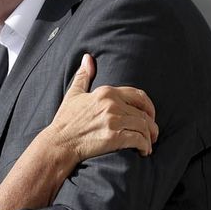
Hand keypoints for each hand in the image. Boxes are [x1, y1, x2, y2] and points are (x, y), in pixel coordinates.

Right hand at [0, 54, 157, 209]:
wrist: (59, 143)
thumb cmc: (66, 121)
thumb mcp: (74, 94)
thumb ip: (83, 76)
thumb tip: (88, 58)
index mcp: (106, 92)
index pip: (138, 96)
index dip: (149, 107)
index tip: (150, 116)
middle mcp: (111, 104)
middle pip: (143, 113)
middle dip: (151, 125)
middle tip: (152, 134)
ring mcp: (113, 120)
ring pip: (143, 126)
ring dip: (149, 137)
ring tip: (148, 145)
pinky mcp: (114, 137)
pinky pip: (138, 139)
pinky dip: (144, 146)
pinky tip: (143, 151)